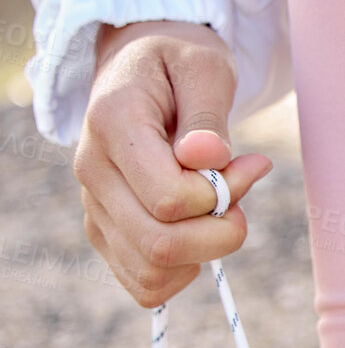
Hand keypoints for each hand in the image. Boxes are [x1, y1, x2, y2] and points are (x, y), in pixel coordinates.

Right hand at [76, 21, 271, 306]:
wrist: (144, 67)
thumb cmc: (182, 63)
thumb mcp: (206, 68)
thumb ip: (208, 115)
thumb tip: (208, 158)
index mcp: (113, 123)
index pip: (170, 199)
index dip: (222, 196)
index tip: (250, 166)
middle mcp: (92, 170)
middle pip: (160, 245)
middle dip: (221, 233)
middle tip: (241, 199)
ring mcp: (95, 205)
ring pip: (151, 272)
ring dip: (204, 254)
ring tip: (218, 212)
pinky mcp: (105, 230)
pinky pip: (144, 283)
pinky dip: (183, 273)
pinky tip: (199, 234)